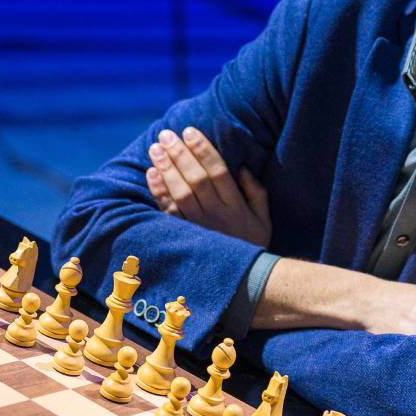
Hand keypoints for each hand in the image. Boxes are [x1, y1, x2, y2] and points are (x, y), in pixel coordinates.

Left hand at [146, 127, 271, 247]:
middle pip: (196, 178)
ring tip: (155, 148)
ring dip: (166, 169)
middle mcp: (217, 215)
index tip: (190, 131)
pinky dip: (158, 193)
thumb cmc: (254, 246)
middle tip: (167, 134)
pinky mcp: (183, 238)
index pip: (218, 171)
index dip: (203, 149)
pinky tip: (151, 174)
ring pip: (180, 193)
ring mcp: (199, 228)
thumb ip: (256, 192)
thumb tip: (242, 167)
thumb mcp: (263, 219)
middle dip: (180, 154)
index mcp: (236, 207)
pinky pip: (168, 213)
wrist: (244, 284)